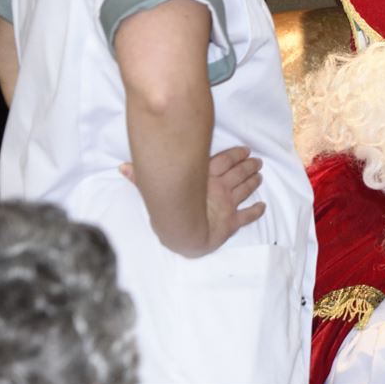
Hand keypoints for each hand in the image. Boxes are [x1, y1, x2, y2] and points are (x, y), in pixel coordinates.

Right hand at [121, 145, 264, 257]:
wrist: (184, 232)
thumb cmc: (169, 207)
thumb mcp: (155, 188)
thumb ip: (140, 177)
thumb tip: (121, 167)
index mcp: (205, 177)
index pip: (225, 160)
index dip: (237, 154)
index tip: (246, 150)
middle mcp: (220, 188)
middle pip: (239, 172)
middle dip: (249, 166)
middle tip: (258, 161)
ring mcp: (228, 204)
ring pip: (246, 189)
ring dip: (254, 181)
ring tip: (260, 175)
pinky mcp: (232, 222)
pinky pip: (248, 216)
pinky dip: (257, 211)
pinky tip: (263, 206)